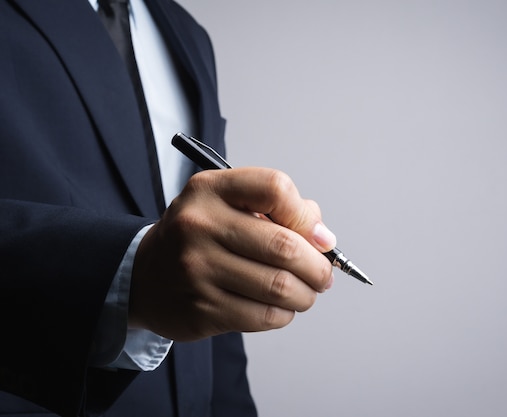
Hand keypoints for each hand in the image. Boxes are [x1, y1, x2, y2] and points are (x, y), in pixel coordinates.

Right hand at [130, 167, 335, 340]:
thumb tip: (323, 238)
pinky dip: (284, 315)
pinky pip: (263, 316)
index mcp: (210, 190)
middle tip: (323, 275)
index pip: (275, 188)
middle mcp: (199, 226)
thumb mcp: (228, 203)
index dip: (306, 216)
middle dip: (318, 267)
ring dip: (305, 295)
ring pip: (279, 287)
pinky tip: (280, 308)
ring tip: (305, 293)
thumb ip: (277, 209)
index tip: (318, 237)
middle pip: (284, 246)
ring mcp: (197, 270)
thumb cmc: (199, 236)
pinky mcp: (200, 310)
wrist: (145, 275)